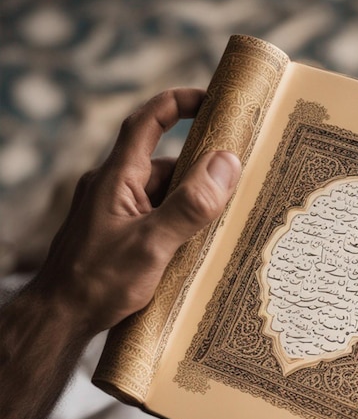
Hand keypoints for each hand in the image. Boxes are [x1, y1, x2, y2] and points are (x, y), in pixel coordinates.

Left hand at [33, 87, 240, 335]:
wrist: (60, 318)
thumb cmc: (97, 282)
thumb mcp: (151, 244)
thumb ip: (189, 205)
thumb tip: (227, 163)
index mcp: (117, 177)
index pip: (147, 121)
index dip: (178, 102)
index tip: (211, 100)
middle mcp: (114, 188)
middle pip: (163, 162)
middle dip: (199, 167)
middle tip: (237, 175)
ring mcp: (115, 212)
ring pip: (161, 193)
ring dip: (190, 200)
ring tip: (224, 216)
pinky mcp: (118, 234)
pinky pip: (155, 215)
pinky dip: (178, 221)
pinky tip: (197, 242)